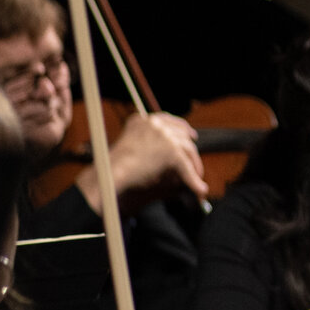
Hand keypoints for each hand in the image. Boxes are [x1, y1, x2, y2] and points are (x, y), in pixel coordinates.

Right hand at [77, 112, 207, 213]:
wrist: (109, 175)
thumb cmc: (114, 169)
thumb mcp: (133, 148)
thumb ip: (150, 145)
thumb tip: (175, 155)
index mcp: (142, 120)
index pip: (169, 121)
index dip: (182, 128)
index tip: (192, 136)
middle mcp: (155, 123)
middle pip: (181, 135)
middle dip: (190, 150)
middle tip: (194, 165)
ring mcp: (164, 135)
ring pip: (187, 150)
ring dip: (193, 166)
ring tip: (196, 180)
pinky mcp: (171, 150)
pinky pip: (186, 167)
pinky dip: (193, 179)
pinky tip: (200, 189)